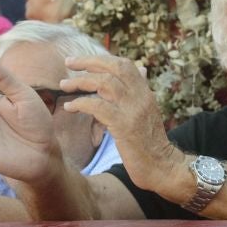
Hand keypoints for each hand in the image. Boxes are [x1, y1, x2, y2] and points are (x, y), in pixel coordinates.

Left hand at [56, 54, 187, 199]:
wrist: (162, 167)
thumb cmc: (150, 143)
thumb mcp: (148, 112)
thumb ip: (139, 92)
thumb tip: (140, 71)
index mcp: (146, 93)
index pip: (125, 65)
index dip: (102, 59)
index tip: (83, 61)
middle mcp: (141, 97)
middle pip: (114, 68)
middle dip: (89, 62)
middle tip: (69, 62)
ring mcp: (133, 110)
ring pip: (105, 83)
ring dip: (80, 82)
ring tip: (64, 85)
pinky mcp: (124, 126)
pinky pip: (98, 107)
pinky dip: (81, 104)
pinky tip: (69, 107)